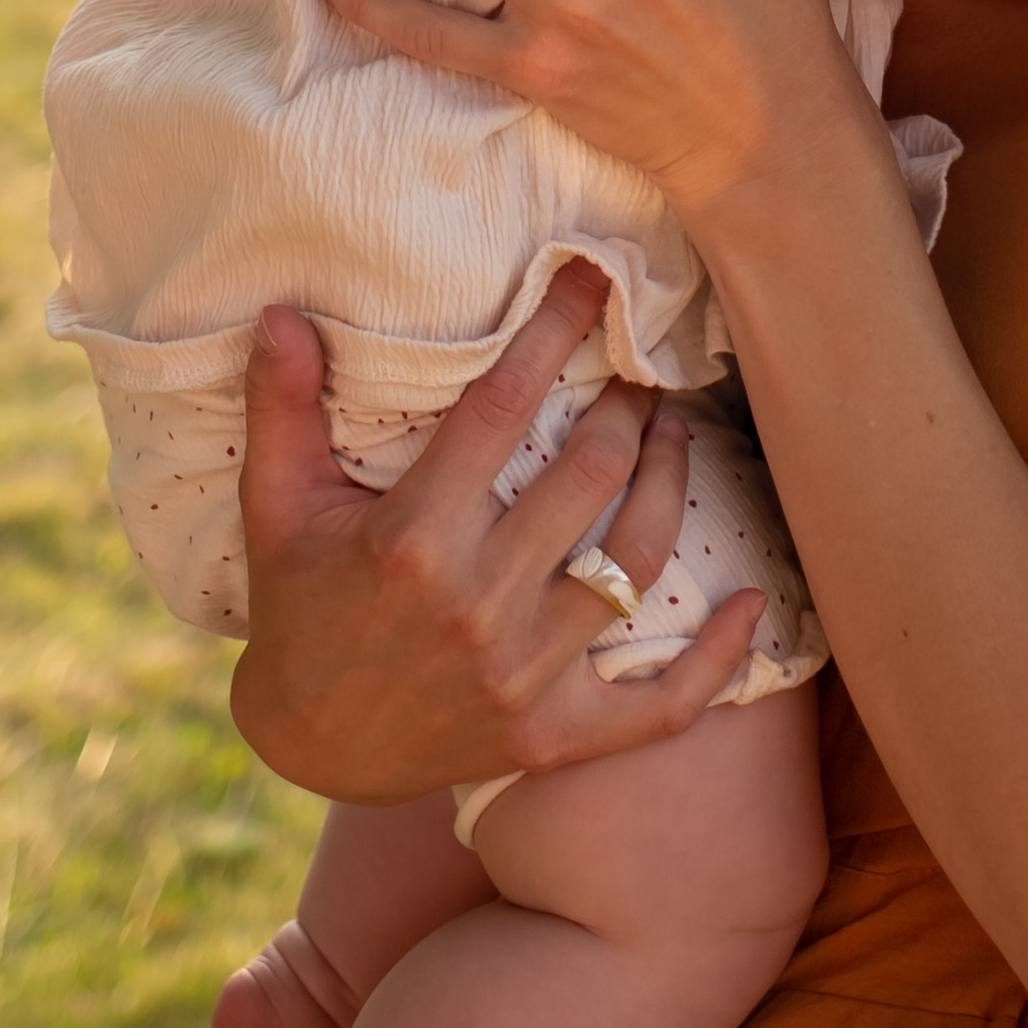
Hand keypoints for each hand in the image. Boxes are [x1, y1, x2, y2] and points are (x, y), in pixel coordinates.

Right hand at [229, 259, 767, 800]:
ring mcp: (523, 675)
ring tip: (673, 434)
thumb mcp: (276, 508)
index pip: (501, 407)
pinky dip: (715, 657)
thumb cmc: (300, 610)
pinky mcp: (554, 734)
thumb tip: (280, 311)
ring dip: (671, 483)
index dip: (552, 332)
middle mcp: (477, 605)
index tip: (590, 279)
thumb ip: (281, 407)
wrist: (309, 747)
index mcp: (411, 539)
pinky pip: (661, 704)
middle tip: (639, 370)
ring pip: (637, 560)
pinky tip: (751, 600)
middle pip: (590, 475)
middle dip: (626, 405)